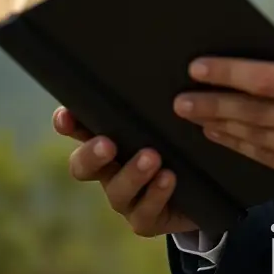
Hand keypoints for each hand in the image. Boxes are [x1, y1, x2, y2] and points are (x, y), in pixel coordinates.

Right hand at [53, 106, 197, 235]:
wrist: (207, 187)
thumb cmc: (181, 140)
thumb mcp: (170, 116)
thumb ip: (158, 96)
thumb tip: (166, 54)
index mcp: (110, 139)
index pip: (80, 128)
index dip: (69, 123)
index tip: (66, 115)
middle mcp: (110, 169)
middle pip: (83, 166)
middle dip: (92, 154)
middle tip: (108, 143)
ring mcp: (126, 197)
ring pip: (116, 191)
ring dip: (132, 172)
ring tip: (152, 156)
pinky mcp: (146, 219)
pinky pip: (144, 213)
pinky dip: (155, 195)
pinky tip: (169, 178)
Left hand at [174, 22, 273, 207]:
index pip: (271, 80)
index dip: (231, 74)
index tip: (200, 68)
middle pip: (255, 112)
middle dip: (213, 104)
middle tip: (181, 98)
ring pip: (256, 139)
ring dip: (219, 126)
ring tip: (192, 115)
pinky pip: (267, 160)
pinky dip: (240, 147)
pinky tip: (221, 136)